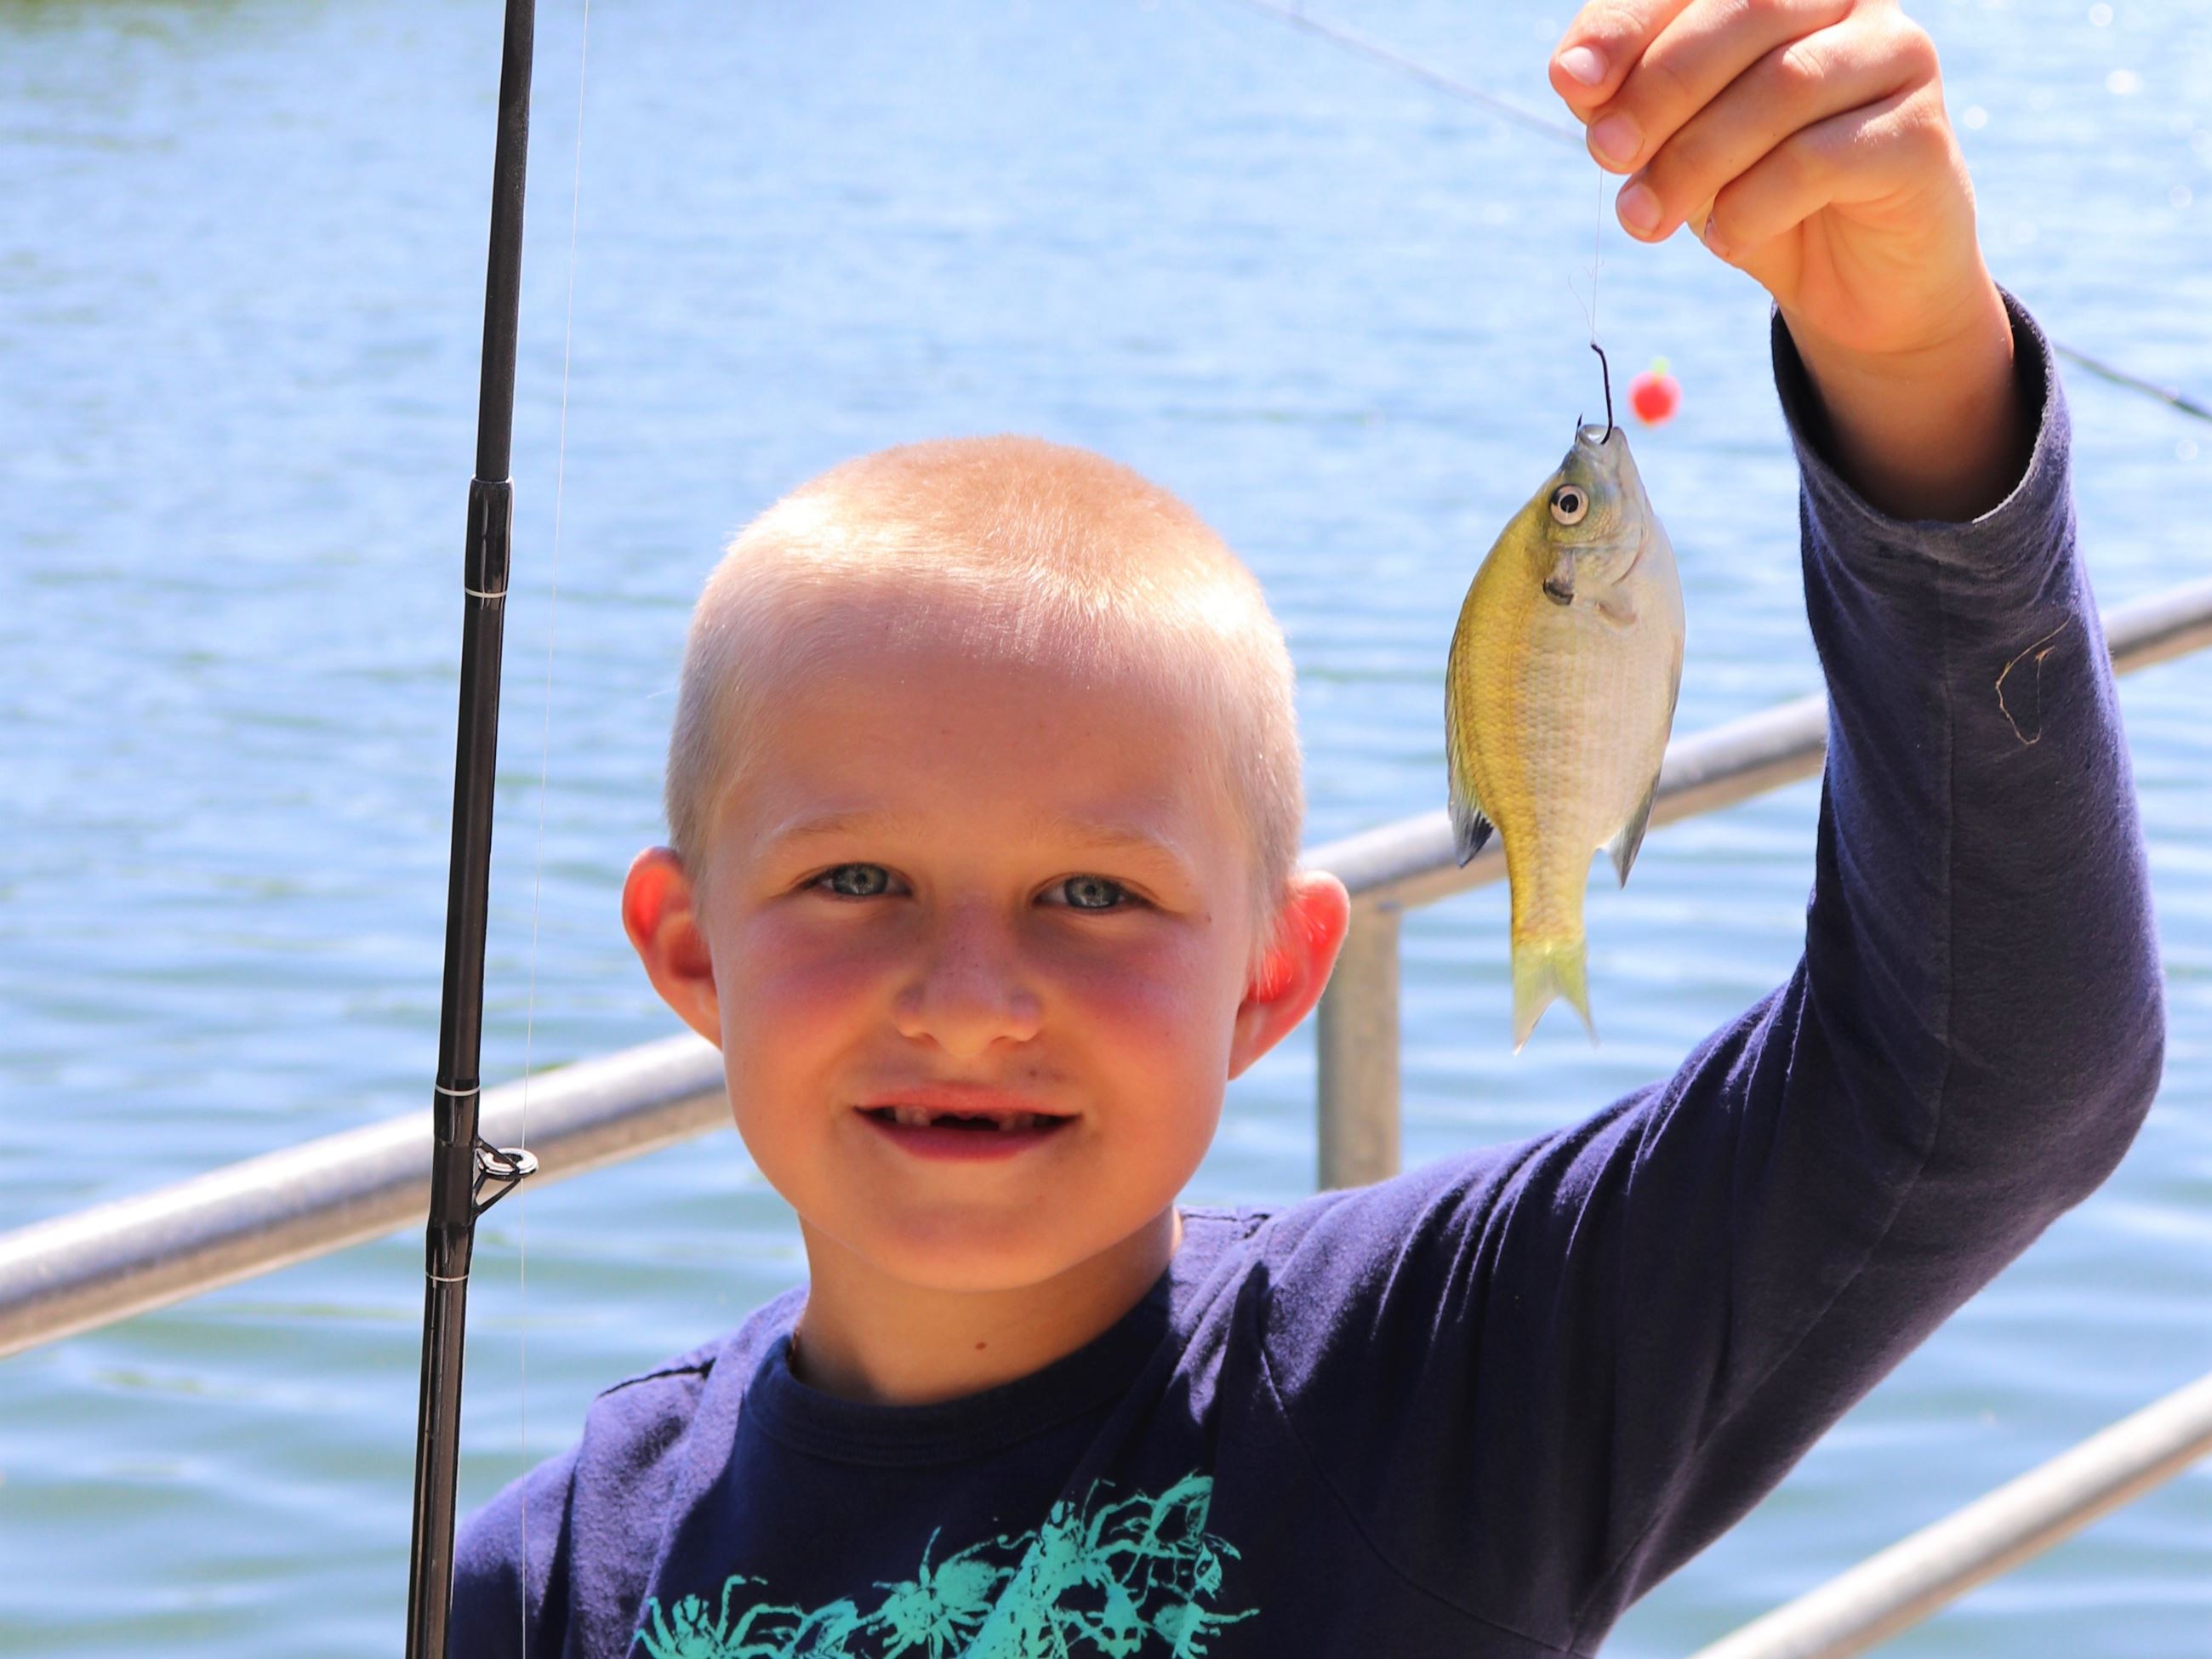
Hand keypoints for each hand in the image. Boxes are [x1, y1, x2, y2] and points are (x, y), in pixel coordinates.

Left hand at [1550, 0, 2029, 520]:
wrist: (1852, 283)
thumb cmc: (1754, 188)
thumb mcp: (1675, 141)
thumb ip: (1627, 101)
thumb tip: (1574, 74)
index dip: (1629, 22)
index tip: (1573, 84)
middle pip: (1745, 11)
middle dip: (1659, 92)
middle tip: (1608, 159)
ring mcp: (1896, 57)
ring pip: (1781, 86)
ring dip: (1695, 159)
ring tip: (1647, 219)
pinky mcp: (1920, 133)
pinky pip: (1820, 156)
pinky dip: (1754, 202)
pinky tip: (1726, 237)